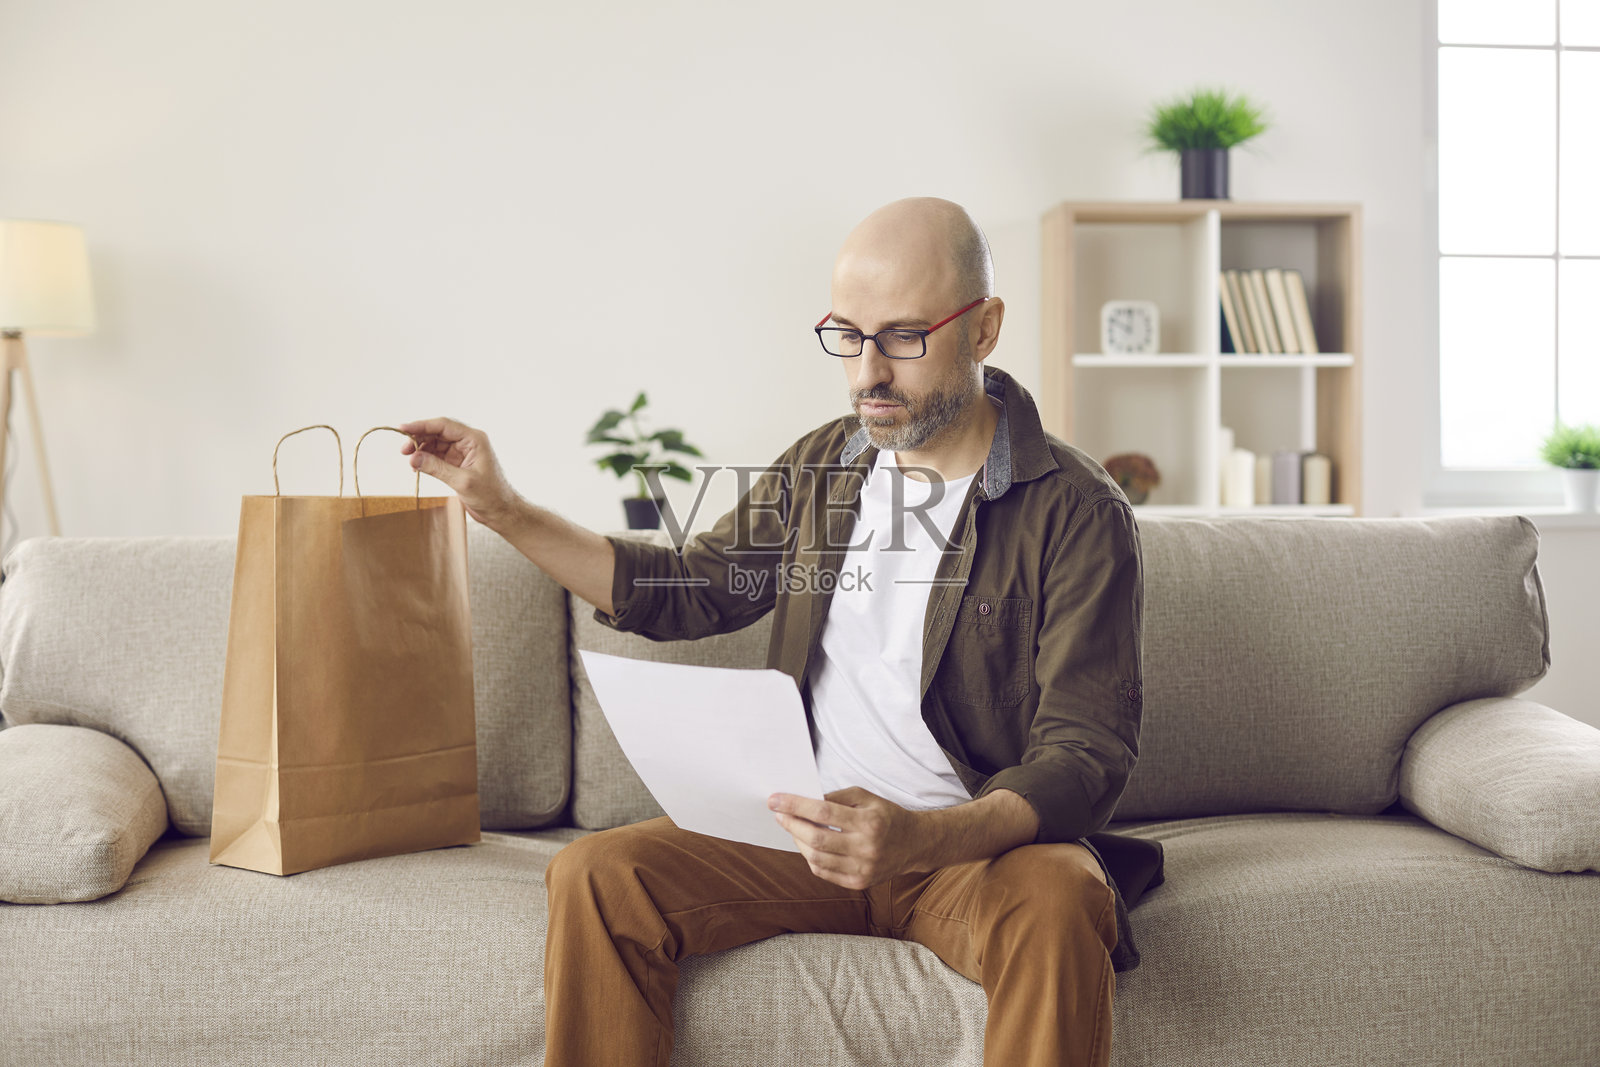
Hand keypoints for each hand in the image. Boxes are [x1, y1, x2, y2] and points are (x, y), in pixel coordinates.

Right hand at [396, 417, 521, 528]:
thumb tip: (413, 457)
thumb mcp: (462, 481)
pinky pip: (437, 456)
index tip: (402, 428)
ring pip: (436, 444)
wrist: (501, 512)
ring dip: (421, 450)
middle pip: (437, 433)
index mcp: (474, 439)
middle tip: (403, 450)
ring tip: (410, 461)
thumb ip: (437, 468)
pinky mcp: (457, 464)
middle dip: (419, 439)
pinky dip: (426, 460)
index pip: (443, 426)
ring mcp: (462, 453)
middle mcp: (468, 442)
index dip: (421, 425)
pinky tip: (417, 467)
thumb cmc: (491, 495)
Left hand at [768, 786, 928, 890]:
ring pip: (816, 858)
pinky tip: (807, 844)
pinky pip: (823, 872)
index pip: (823, 811)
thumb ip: (835, 796)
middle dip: (791, 824)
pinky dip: (810, 857)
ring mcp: (862, 869)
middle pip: (816, 838)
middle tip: (778, 813)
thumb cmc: (886, 816)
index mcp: (869, 821)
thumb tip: (803, 800)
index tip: (774, 800)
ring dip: (797, 841)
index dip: (795, 805)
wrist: (914, 844)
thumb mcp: (866, 797)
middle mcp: (866, 847)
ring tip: (792, 827)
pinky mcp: (858, 883)